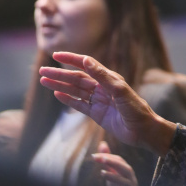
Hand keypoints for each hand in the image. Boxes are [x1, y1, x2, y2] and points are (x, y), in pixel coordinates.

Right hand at [39, 52, 175, 154]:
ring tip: (44, 81)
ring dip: (60, 86)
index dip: (71, 59)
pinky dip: (68, 100)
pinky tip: (57, 95)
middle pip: (76, 78)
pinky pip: (79, 105)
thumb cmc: (135, 109)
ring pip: (75, 91)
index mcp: (108, 78)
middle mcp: (102, 87)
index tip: (56, 54)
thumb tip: (86, 60)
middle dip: (59, 74)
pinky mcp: (97, 114)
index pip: (85, 65)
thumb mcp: (120, 90)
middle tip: (42, 71)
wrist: (143, 131)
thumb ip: (103, 76)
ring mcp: (98, 100)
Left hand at [92, 140, 140, 185]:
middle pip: (126, 169)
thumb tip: (102, 143)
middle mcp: (131, 181)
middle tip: (102, 159)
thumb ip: (108, 161)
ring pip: (126, 184)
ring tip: (102, 173)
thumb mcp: (115, 174)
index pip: (120, 161)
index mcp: (127, 172)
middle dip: (115, 163)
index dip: (109, 157)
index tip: (94, 156)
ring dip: (114, 177)